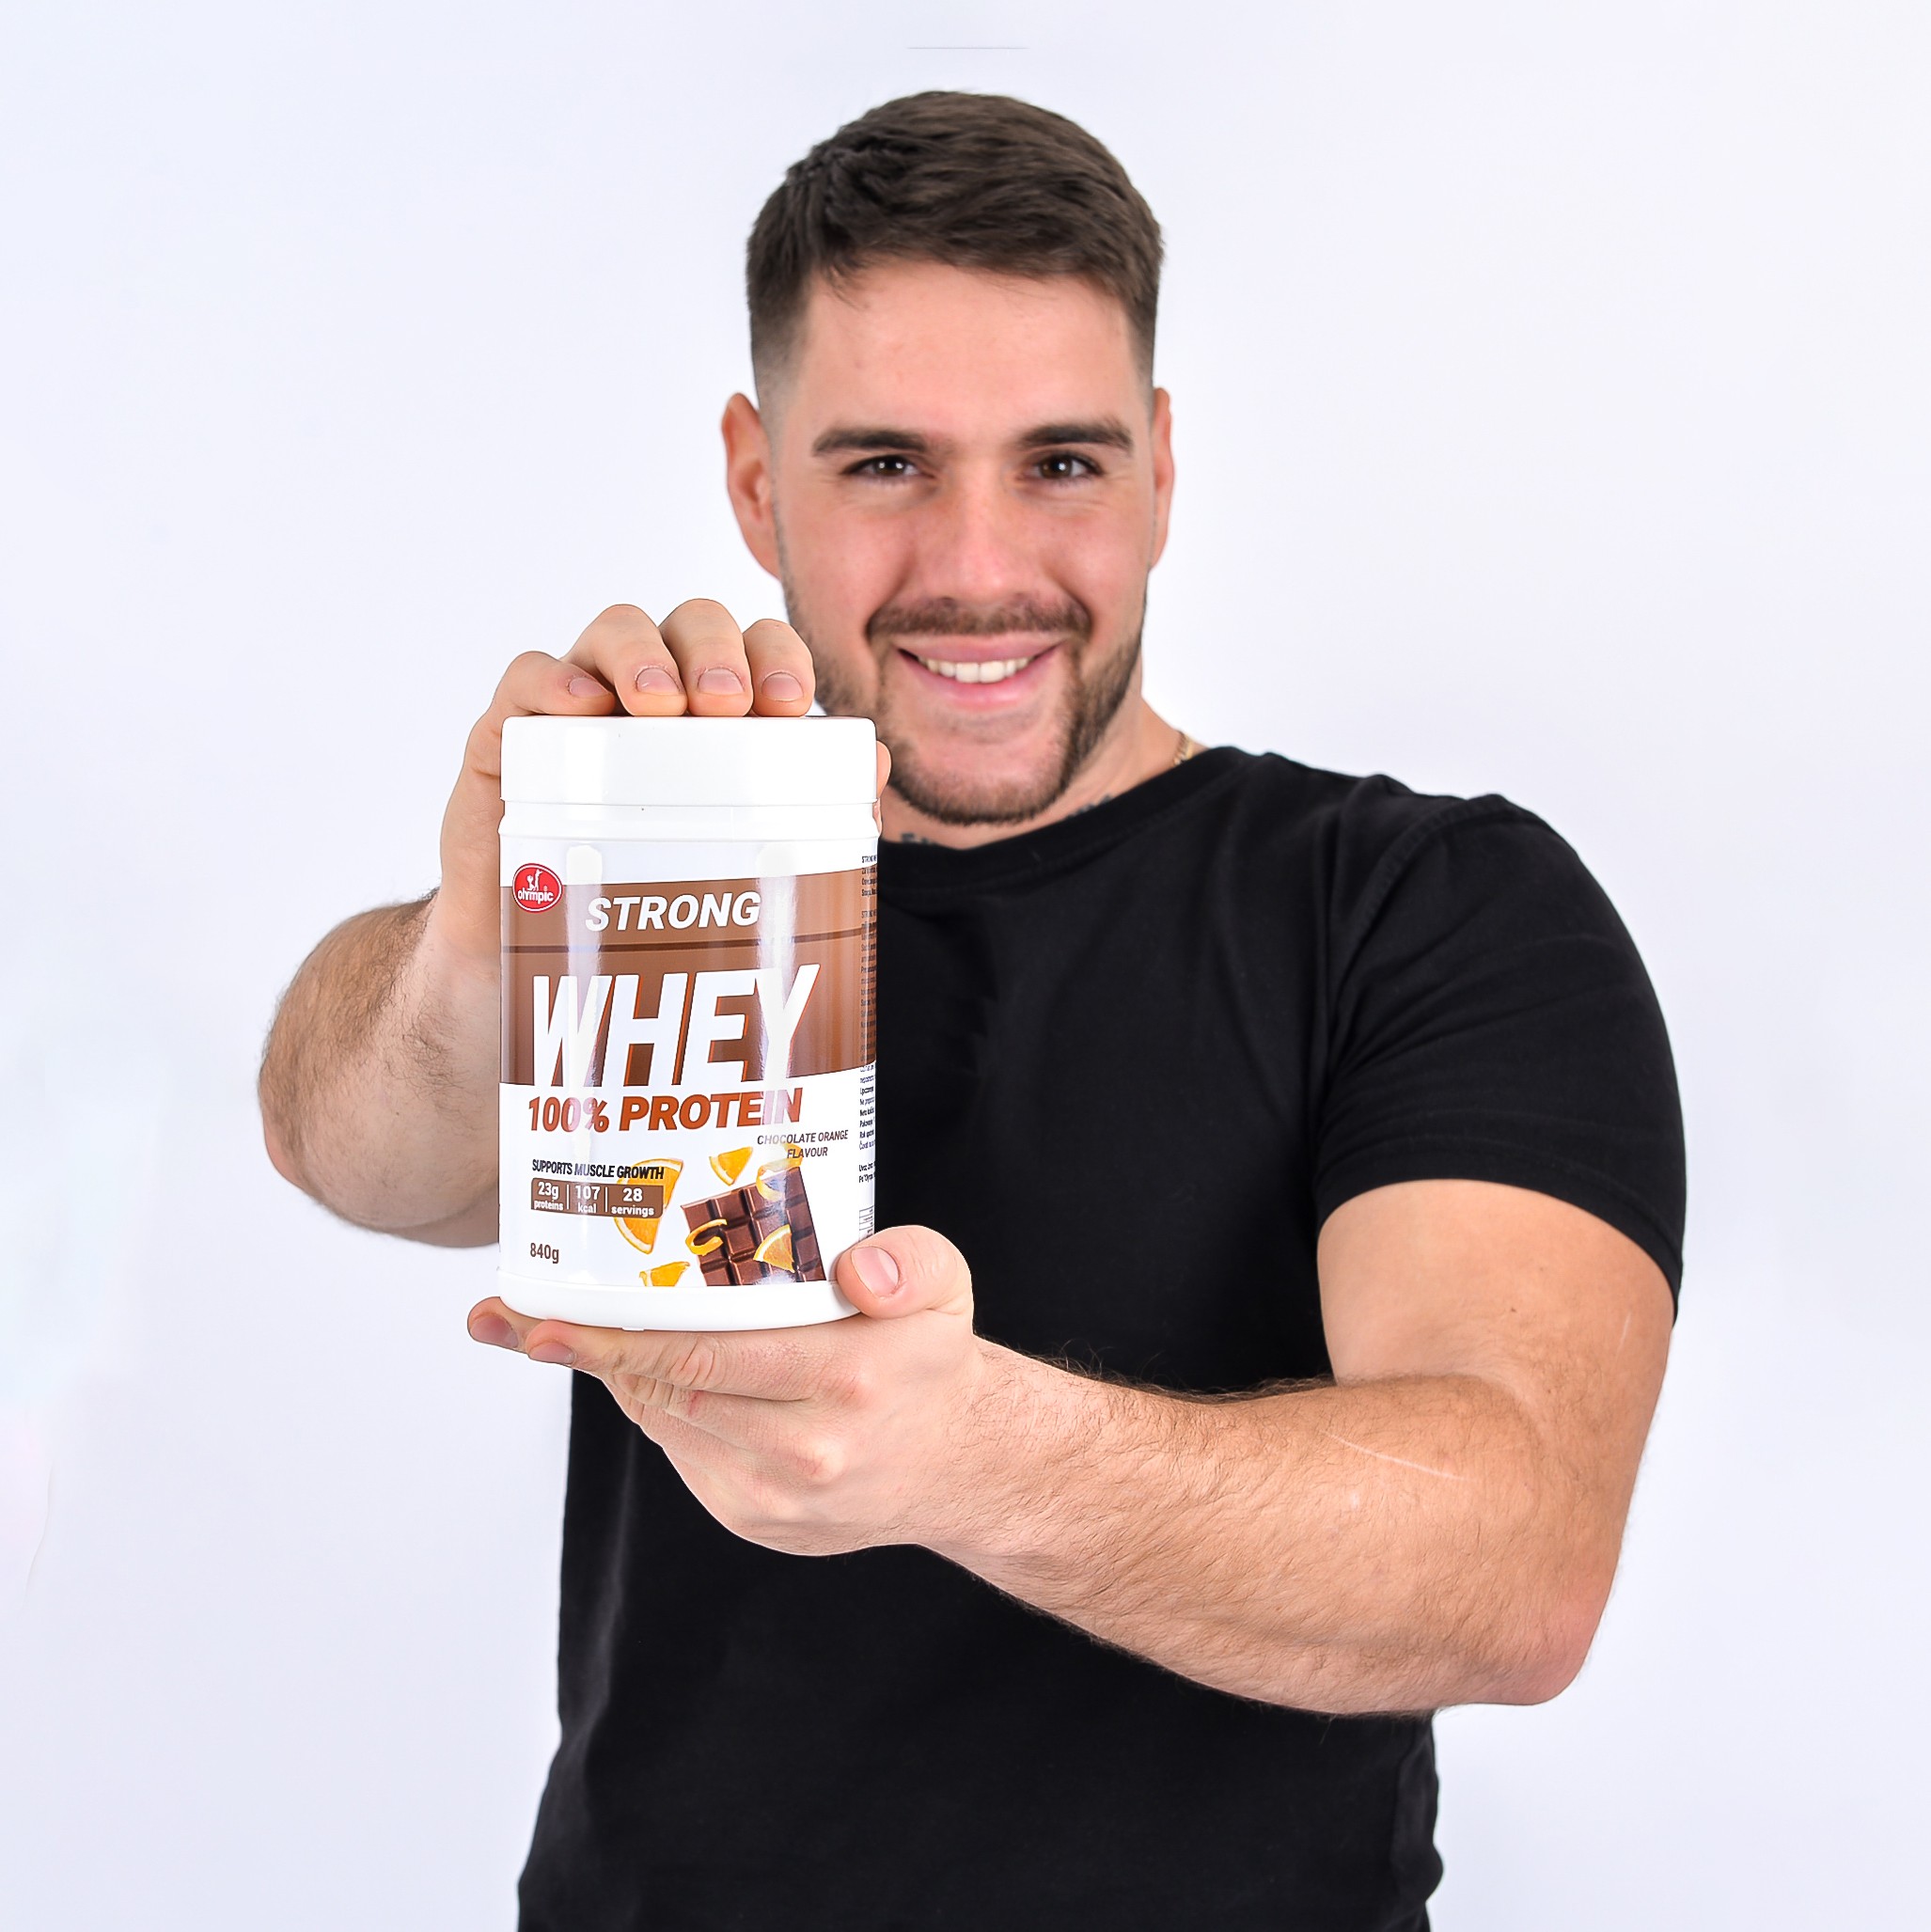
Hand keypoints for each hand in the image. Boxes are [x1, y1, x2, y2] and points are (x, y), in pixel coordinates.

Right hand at [427, 600, 886, 970]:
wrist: (544, 960)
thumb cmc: (651, 897)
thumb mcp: (733, 858)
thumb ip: (807, 811)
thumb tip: (876, 762)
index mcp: (714, 711)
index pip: (755, 648)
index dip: (777, 655)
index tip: (792, 703)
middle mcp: (652, 691)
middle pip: (690, 625)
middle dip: (716, 649)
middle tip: (727, 703)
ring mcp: (581, 704)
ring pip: (613, 631)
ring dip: (641, 654)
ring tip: (659, 704)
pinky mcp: (512, 732)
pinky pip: (526, 676)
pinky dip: (553, 679)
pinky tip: (579, 706)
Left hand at [466, 1227, 1014, 1556]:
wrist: (960, 1464)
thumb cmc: (930, 1359)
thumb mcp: (943, 1284)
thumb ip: (907, 1261)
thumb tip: (856, 1270)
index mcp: (844, 1383)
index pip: (702, 1357)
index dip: (614, 1339)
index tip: (542, 1322)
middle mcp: (802, 1452)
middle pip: (666, 1391)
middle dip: (585, 1352)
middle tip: (515, 1316)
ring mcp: (771, 1498)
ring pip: (665, 1422)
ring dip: (615, 1377)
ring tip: (561, 1330)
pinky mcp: (752, 1522)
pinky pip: (681, 1451)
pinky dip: (657, 1407)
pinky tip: (642, 1368)